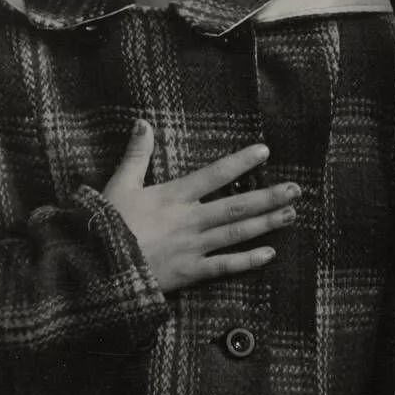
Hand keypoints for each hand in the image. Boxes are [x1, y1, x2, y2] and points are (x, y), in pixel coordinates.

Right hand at [103, 122, 297, 294]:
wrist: (99, 265)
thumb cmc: (107, 224)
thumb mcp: (119, 184)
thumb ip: (136, 154)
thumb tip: (142, 122)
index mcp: (174, 196)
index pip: (215, 174)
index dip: (241, 162)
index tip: (264, 151)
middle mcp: (190, 220)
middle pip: (237, 205)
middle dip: (268, 197)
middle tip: (296, 189)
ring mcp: (193, 247)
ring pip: (237, 233)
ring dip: (266, 224)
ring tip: (291, 214)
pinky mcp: (190, 272)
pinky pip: (224, 267)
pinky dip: (247, 261)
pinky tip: (269, 254)